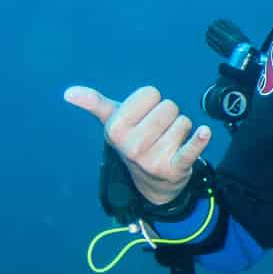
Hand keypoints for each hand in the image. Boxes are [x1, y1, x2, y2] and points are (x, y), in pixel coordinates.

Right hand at [65, 85, 210, 205]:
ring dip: (181, 129)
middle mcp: (131, 145)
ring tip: (169, 142)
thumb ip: (96, 104)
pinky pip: (191, 149)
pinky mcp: (175, 167)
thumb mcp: (114, 123)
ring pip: (183, 121)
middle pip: (169, 107)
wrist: (152, 181)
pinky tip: (204, 133)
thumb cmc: (134, 142)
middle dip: (168, 116)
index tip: (144, 117)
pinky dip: (199, 140)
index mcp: (115, 129)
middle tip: (158, 132)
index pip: (150, 93)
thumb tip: (69, 92)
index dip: (151, 102)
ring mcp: (153, 158)